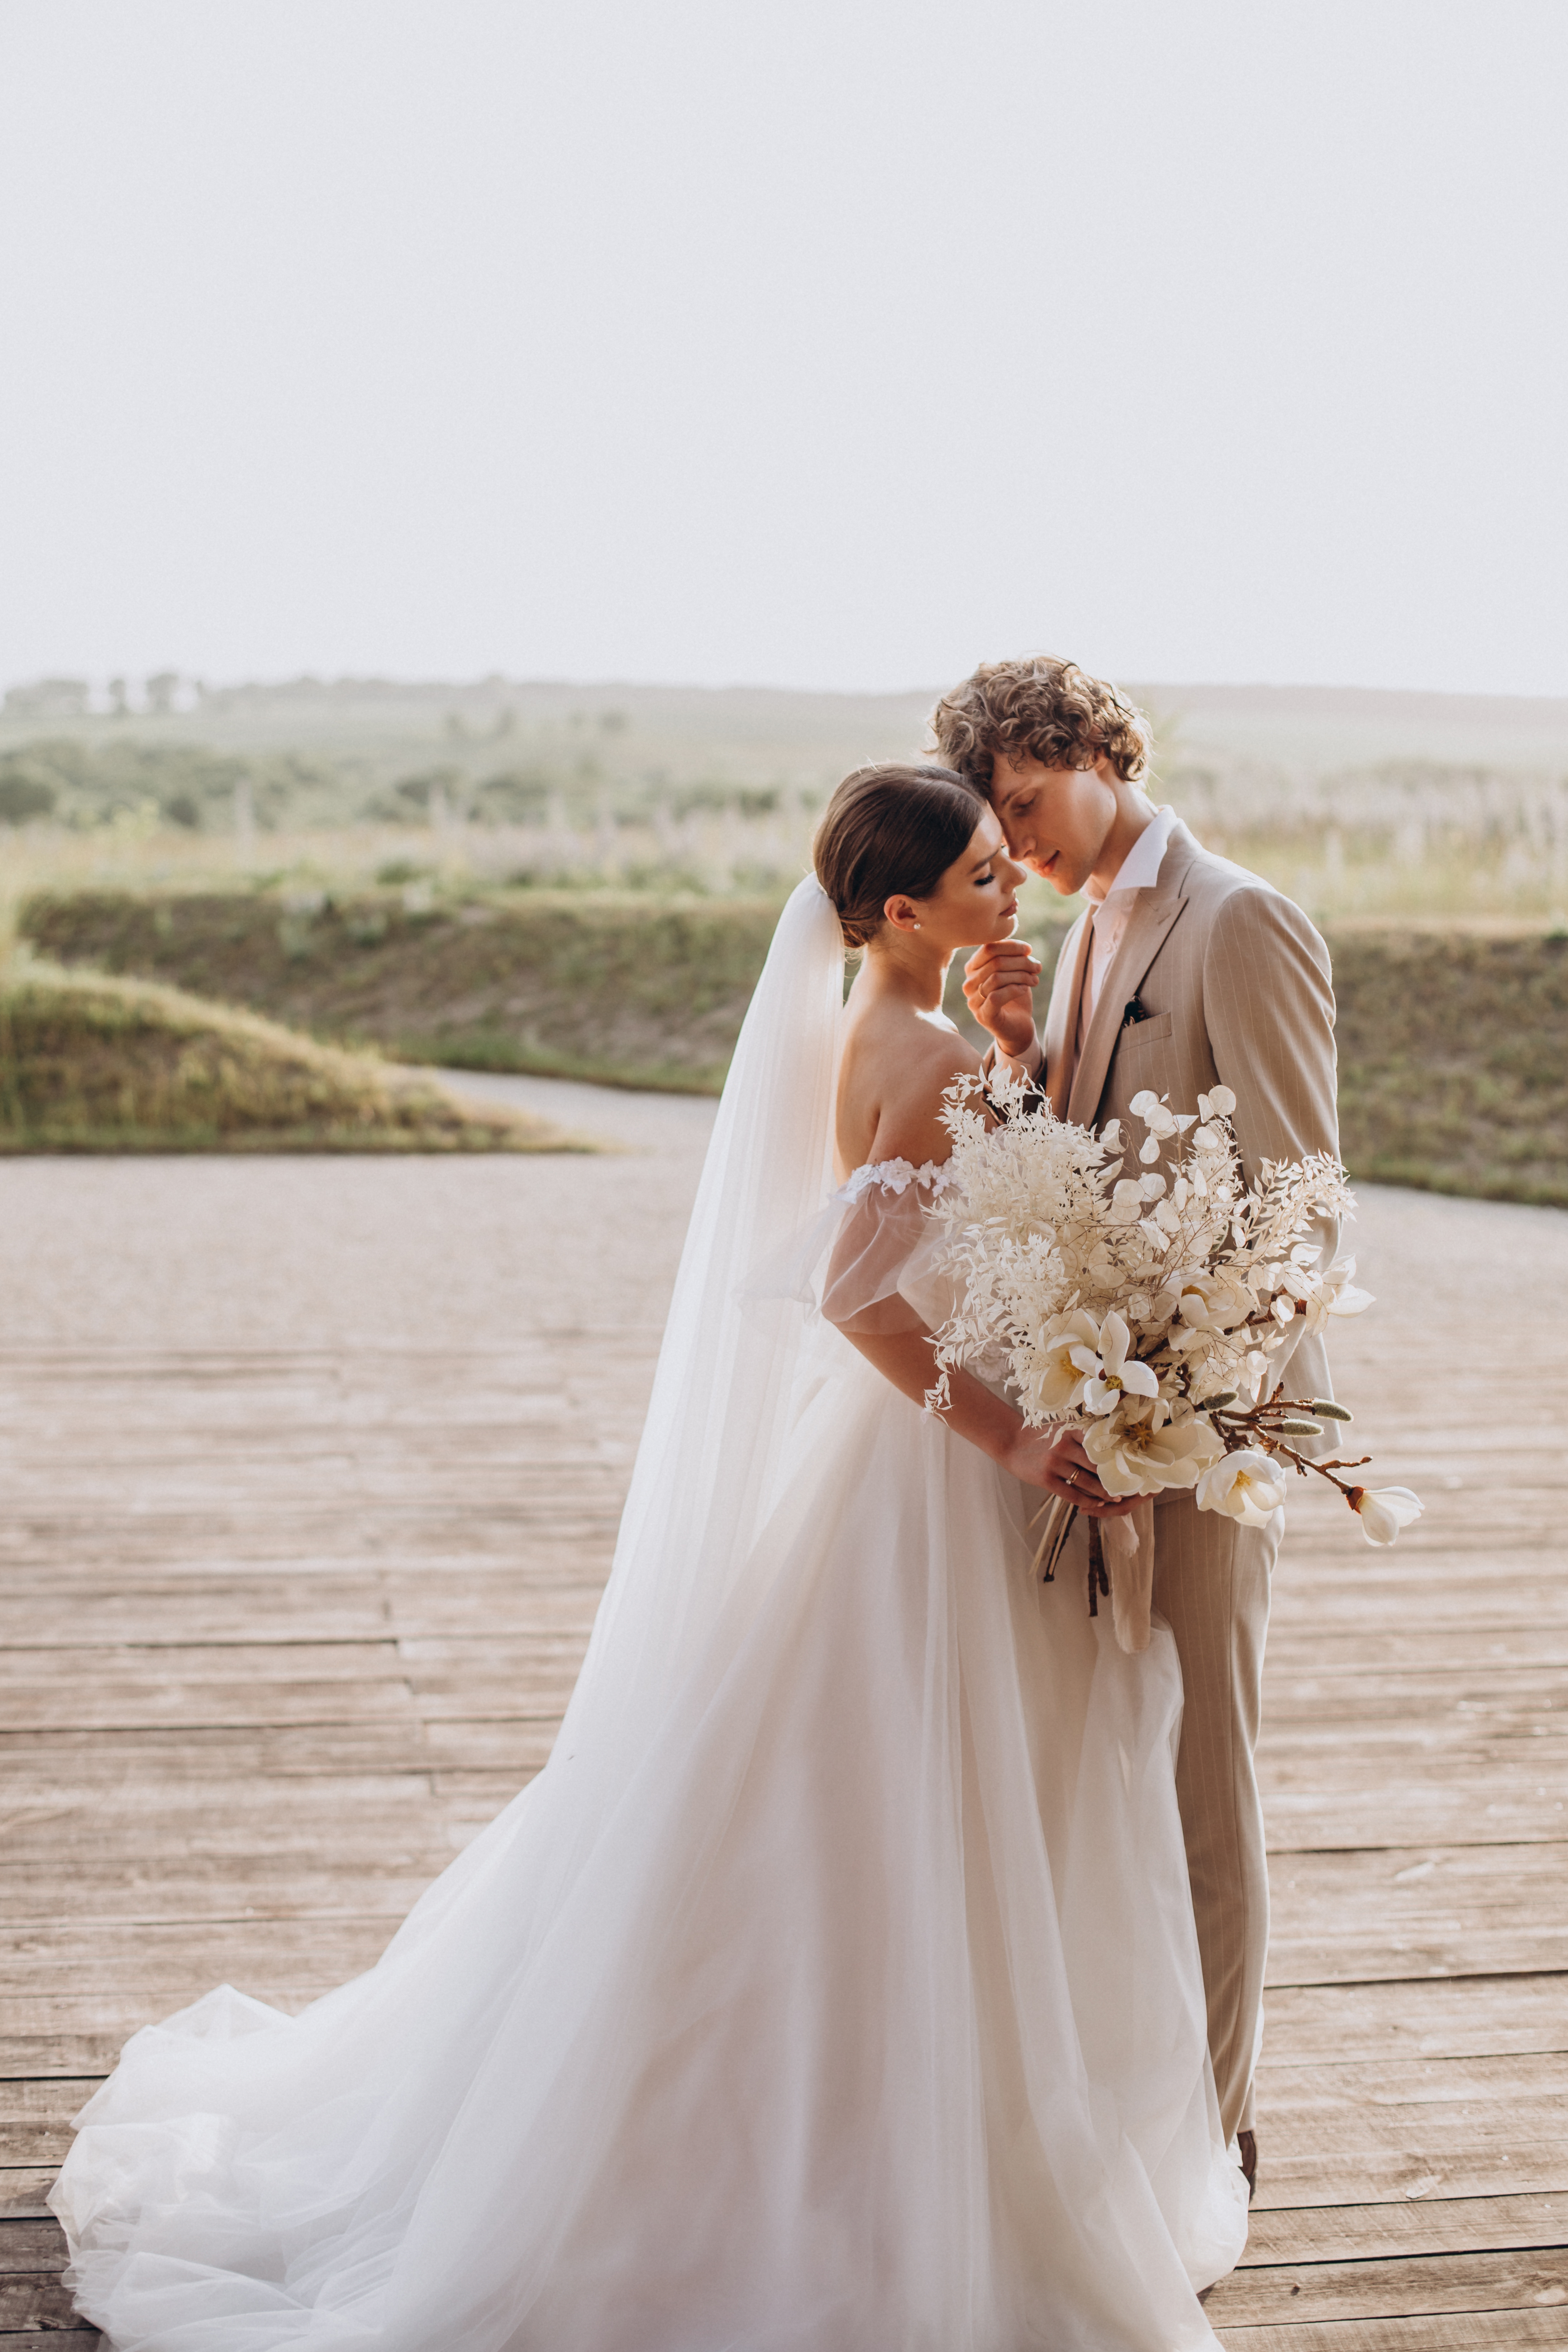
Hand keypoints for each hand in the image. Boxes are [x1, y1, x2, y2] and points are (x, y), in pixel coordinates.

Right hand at [963, 940, 1041, 1066]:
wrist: (1018, 1027)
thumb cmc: (1016, 997)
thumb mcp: (1015, 972)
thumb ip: (1013, 959)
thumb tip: (1025, 949)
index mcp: (973, 969)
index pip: (988, 948)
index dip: (1011, 946)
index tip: (1029, 950)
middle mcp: (969, 984)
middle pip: (995, 962)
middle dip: (1021, 962)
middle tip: (1037, 967)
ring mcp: (973, 1001)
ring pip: (996, 978)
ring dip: (1021, 976)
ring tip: (1035, 980)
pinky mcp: (982, 1015)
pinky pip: (996, 996)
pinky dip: (1015, 990)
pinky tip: (1025, 989)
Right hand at [999, 1425, 1139, 1516]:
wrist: (1011, 1443)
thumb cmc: (1041, 1438)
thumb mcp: (1061, 1430)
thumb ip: (1082, 1437)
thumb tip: (1109, 1449)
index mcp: (1071, 1432)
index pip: (1099, 1446)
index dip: (1117, 1457)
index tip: (1132, 1465)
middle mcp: (1064, 1446)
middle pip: (1097, 1466)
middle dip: (1114, 1478)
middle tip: (1129, 1485)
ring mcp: (1055, 1463)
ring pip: (1087, 1482)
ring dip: (1104, 1493)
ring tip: (1116, 1497)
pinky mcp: (1046, 1479)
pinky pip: (1072, 1494)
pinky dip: (1087, 1501)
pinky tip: (1096, 1504)